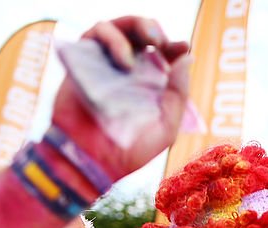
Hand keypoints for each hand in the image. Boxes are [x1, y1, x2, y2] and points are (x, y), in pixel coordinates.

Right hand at [51, 17, 190, 181]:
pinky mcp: (82, 63)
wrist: (93, 163)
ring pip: (116, 27)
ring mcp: (103, 65)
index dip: (174, 46)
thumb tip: (186, 58)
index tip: (182, 48)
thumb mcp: (166, 127)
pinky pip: (94, 35)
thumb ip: (178, 94)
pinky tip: (124, 61)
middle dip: (152, 28)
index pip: (161, 54)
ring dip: (135, 24)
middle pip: (138, 32)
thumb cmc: (129, 152)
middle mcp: (125, 70)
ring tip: (149, 41)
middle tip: (161, 40)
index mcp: (147, 84)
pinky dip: (112, 38)